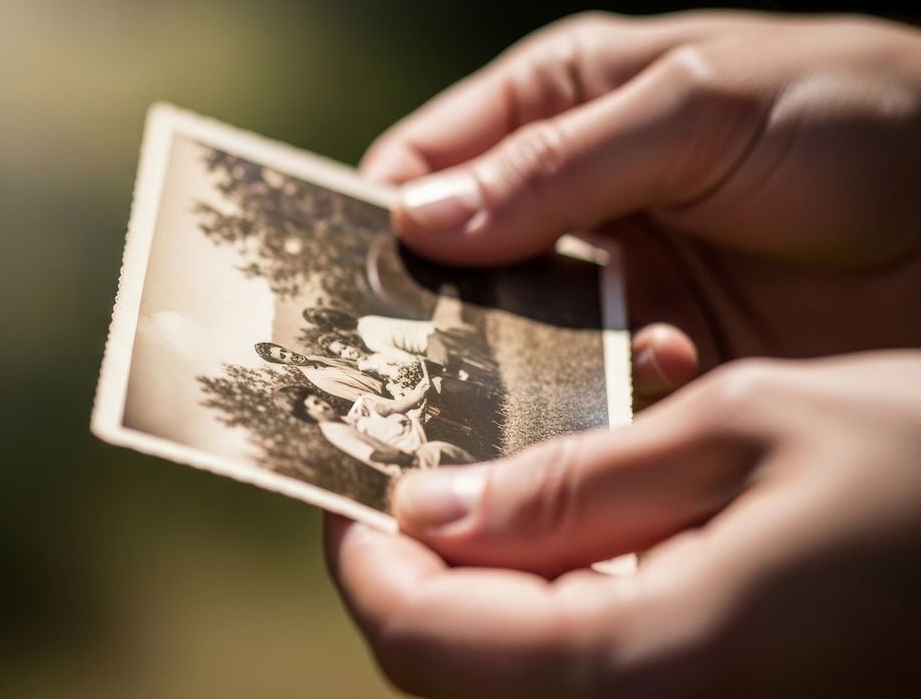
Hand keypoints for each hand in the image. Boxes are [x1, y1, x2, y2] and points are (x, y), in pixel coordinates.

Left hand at [327, 351, 920, 695]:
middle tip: (423, 465)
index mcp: (651, 663)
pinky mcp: (727, 691)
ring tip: (498, 473)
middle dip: (420, 567)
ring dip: (487, 576)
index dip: (363, 560)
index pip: (424, 641)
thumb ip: (580, 481)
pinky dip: (559, 591)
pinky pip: (596, 658)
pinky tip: (588, 512)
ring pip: (522, 665)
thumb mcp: (751, 427)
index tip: (349, 482)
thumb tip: (431, 511)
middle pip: (460, 664)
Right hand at [362, 11, 920, 368]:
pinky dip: (596, 398)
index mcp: (559, 105)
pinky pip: (585, 389)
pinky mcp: (654, 355)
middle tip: (398, 364)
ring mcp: (609, 285)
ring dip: (513, 367)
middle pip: (455, 262)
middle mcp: (568, 200)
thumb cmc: (850, 116)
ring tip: (516, 392)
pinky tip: (649, 379)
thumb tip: (416, 218)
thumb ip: (558, 163)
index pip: (428, 161)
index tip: (344, 281)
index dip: (378, 215)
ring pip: (510, 338)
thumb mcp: (699, 105)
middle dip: (429, 311)